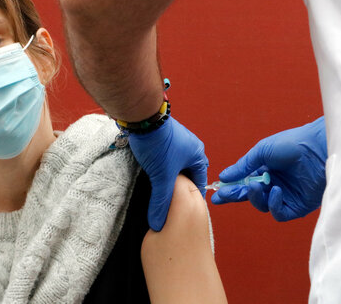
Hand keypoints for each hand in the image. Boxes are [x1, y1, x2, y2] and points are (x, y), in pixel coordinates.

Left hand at [128, 116, 207, 230]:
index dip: (191, 198)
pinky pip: (167, 157)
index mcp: (198, 155)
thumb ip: (161, 201)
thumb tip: (158, 224)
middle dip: (180, 188)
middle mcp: (191, 147)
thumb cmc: (158, 144)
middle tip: (171, 203)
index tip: (183, 211)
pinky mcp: (164, 137)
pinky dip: (162, 167)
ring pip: (176, 165)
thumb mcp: (161, 177)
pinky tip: (153, 173)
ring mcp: (177, 140)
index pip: (199, 183)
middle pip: (188, 174)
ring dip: (170, 176)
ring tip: (161, 189)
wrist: (141, 117)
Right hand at [212, 117, 326, 220]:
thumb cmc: (292, 143)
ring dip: (256, 198)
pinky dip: (274, 205)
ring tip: (258, 186)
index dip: (229, 189)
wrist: (319, 147)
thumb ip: (243, 166)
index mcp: (265, 170)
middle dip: (235, 196)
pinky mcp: (298, 206)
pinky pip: (279, 213)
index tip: (216, 194)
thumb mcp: (262, 151)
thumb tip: (224, 177)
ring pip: (262, 206)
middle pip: (250, 196)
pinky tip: (276, 191)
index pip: (243, 183)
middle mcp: (274, 184)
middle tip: (224, 196)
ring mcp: (286, 196)